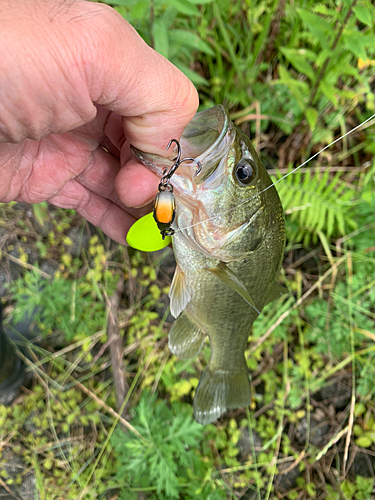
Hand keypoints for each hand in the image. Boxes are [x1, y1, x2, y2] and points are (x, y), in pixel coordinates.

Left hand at [0, 0, 197, 243]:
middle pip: (147, 149)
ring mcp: (70, 144)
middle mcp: (95, 104)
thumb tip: (166, 149)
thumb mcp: (96, 51)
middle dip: (157, 179)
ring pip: (123, 182)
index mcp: (113, 67)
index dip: (171, 144)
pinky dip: (118, 222)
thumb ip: (155, 92)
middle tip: (144, 197)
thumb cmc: (6, 62)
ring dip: (144, 208)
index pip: (166, 110)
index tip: (160, 171)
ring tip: (156, 231)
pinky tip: (136, 238)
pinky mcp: (46, 178)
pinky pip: (92, 203)